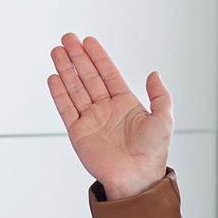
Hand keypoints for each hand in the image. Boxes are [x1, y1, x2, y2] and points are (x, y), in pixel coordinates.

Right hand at [48, 35, 174, 200]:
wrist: (137, 179)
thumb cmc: (153, 154)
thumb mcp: (164, 120)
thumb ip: (160, 95)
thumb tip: (154, 74)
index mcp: (125, 104)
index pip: (108, 74)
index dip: (98, 57)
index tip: (88, 41)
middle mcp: (106, 109)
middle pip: (88, 77)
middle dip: (77, 57)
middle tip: (68, 38)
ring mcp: (91, 120)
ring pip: (75, 89)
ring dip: (66, 69)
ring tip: (57, 51)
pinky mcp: (78, 133)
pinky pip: (66, 109)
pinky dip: (59, 93)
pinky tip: (54, 77)